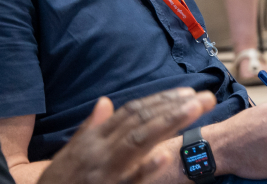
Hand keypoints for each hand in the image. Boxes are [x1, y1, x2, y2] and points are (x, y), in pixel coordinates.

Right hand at [37, 88, 215, 183]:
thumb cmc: (61, 180)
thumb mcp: (71, 152)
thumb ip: (91, 127)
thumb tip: (106, 101)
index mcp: (94, 139)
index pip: (132, 111)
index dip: (161, 99)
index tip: (188, 92)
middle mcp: (101, 151)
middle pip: (141, 121)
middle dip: (174, 107)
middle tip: (206, 97)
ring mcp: (105, 173)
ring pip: (138, 142)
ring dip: (168, 123)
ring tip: (195, 110)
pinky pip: (129, 181)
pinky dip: (146, 168)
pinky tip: (165, 157)